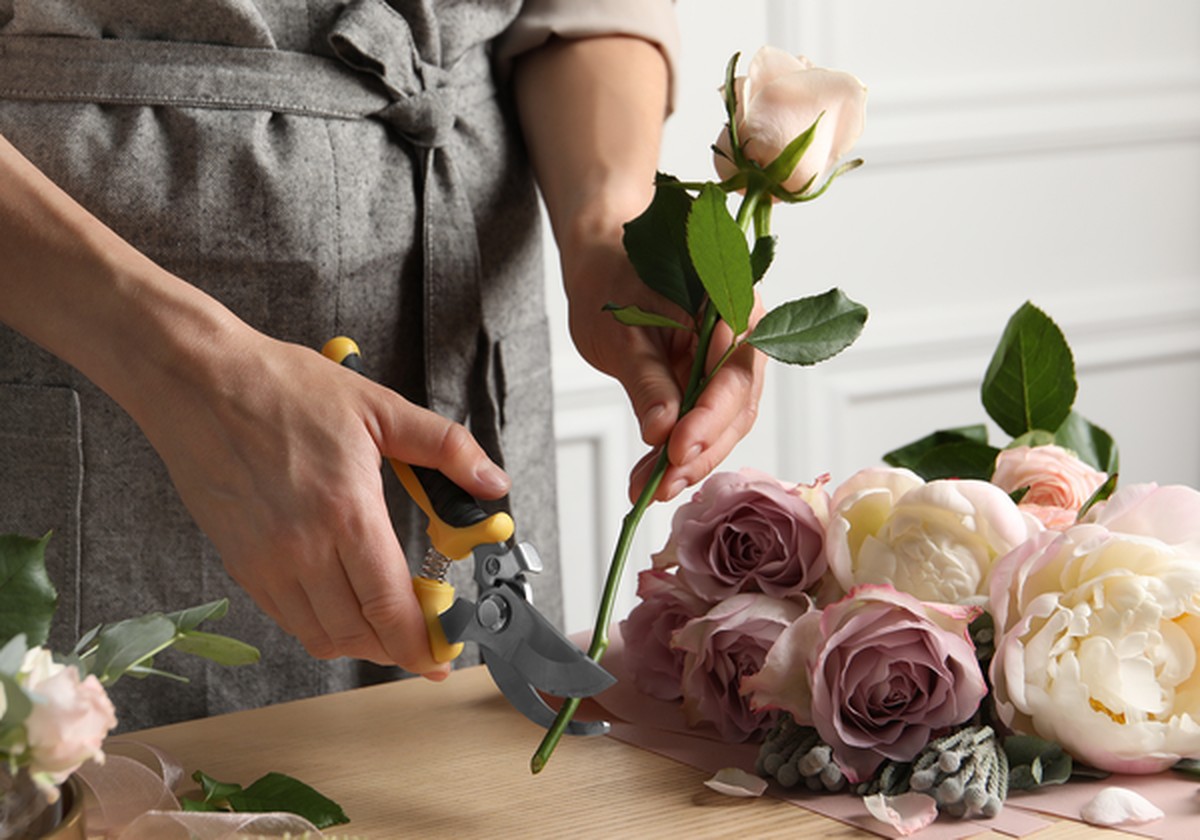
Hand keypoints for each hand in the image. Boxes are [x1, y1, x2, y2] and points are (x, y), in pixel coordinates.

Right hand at [136, 326, 510, 677]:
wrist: (197, 381)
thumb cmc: (283, 388)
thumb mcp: (380, 408)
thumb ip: (446, 449)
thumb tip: (494, 484)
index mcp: (346, 515)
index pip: (391, 609)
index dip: (422, 644)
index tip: (444, 654)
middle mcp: (302, 550)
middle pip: (358, 635)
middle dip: (399, 648)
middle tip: (426, 636)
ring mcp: (265, 562)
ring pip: (320, 636)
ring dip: (360, 641)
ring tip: (387, 623)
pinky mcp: (239, 563)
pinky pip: (286, 618)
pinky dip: (320, 625)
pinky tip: (341, 603)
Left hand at [561, 226, 765, 503]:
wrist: (603, 261)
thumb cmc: (612, 278)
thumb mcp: (621, 331)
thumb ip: (647, 381)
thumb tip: (662, 433)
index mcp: (730, 302)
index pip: (734, 373)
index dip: (709, 419)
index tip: (677, 450)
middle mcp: (741, 334)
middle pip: (736, 406)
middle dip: (700, 451)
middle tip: (661, 484)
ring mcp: (726, 361)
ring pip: (722, 422)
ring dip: (689, 461)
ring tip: (650, 489)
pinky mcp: (708, 381)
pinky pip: (702, 421)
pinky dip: (679, 451)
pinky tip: (653, 477)